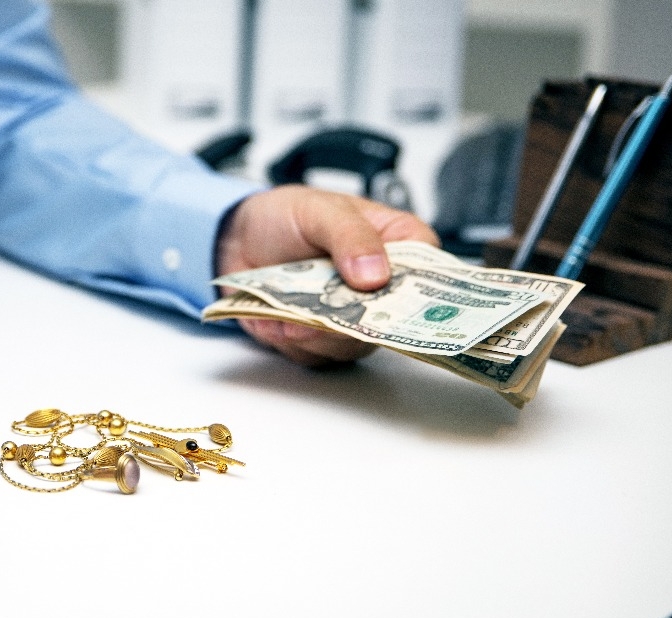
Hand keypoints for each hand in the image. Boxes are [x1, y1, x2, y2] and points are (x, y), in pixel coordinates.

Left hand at [216, 184, 438, 366]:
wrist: (239, 239)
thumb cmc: (287, 217)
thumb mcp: (320, 210)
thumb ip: (350, 235)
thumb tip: (376, 274)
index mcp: (397, 247)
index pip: (432, 274)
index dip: (420, 292)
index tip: (392, 297)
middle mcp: (380, 290)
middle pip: (391, 323)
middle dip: (354, 322)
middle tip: (324, 314)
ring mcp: (351, 318)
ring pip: (351, 346)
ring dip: (315, 334)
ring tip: (287, 315)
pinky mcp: (319, 340)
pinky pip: (313, 354)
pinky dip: (288, 338)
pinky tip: (271, 319)